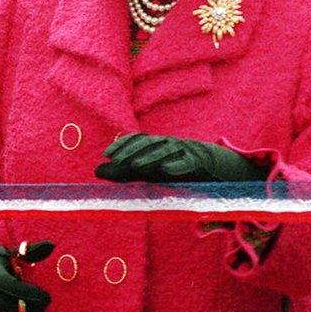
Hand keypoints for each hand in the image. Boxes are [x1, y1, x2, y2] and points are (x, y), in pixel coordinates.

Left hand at [96, 134, 267, 182]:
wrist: (214, 166)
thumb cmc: (174, 168)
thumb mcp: (147, 171)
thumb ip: (123, 172)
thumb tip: (96, 171)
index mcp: (155, 143)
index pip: (137, 139)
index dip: (122, 145)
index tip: (107, 155)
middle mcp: (168, 143)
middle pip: (148, 143)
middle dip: (131, 152)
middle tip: (116, 162)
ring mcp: (184, 150)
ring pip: (165, 150)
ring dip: (150, 158)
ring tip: (136, 166)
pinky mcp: (200, 161)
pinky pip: (188, 162)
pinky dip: (177, 165)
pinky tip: (167, 171)